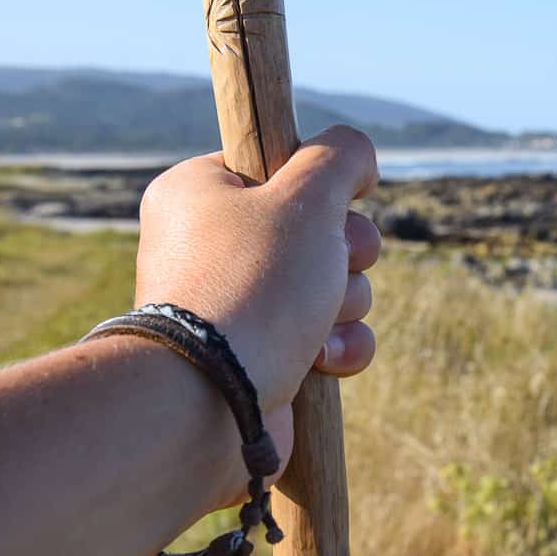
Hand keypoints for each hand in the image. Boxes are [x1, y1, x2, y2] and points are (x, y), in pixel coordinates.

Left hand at [134, 125, 381, 479]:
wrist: (210, 400)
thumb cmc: (254, 284)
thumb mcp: (307, 195)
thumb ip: (341, 155)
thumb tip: (357, 158)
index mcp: (199, 194)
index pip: (279, 167)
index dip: (318, 185)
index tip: (327, 201)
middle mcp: (211, 247)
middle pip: (318, 227)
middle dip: (346, 252)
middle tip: (333, 262)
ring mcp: (236, 306)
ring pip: (332, 284)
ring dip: (347, 302)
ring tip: (318, 323)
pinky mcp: (261, 358)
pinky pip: (328, 337)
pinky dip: (338, 346)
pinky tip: (322, 358)